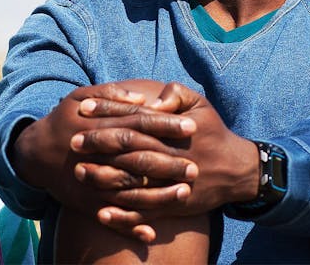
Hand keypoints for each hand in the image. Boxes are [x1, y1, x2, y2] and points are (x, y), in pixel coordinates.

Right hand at [12, 81, 198, 227]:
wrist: (33, 152)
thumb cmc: (62, 119)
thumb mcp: (79, 97)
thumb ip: (110, 95)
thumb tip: (143, 99)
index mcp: (99, 125)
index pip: (138, 123)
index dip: (166, 125)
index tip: (191, 126)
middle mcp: (97, 154)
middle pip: (138, 157)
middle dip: (168, 161)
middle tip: (195, 165)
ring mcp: (91, 180)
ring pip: (128, 189)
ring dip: (158, 193)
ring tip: (185, 192)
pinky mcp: (85, 202)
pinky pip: (110, 216)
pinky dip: (129, 226)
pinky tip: (150, 232)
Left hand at [73, 82, 259, 235]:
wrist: (236, 170)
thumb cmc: (212, 131)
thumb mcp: (199, 103)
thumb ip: (175, 94)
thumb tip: (150, 101)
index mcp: (173, 130)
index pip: (134, 118)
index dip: (108, 112)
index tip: (84, 107)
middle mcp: (170, 157)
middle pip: (129, 150)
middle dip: (99, 145)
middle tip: (73, 141)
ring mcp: (170, 184)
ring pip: (132, 183)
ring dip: (104, 179)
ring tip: (79, 172)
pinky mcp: (172, 206)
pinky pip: (144, 212)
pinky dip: (123, 215)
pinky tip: (102, 212)